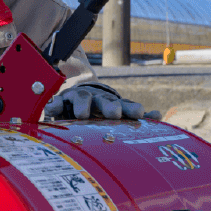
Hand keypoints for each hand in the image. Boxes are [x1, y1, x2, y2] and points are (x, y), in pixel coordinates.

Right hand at [43, 85, 159, 119]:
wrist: (78, 95)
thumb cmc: (100, 109)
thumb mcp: (118, 112)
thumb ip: (134, 115)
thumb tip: (158, 115)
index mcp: (113, 104)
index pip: (126, 106)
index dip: (132, 109)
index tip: (140, 113)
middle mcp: (98, 99)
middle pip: (105, 101)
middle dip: (109, 107)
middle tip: (114, 114)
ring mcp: (80, 98)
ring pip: (82, 98)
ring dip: (83, 104)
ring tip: (82, 115)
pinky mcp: (63, 100)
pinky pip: (58, 102)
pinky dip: (55, 106)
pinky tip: (52, 112)